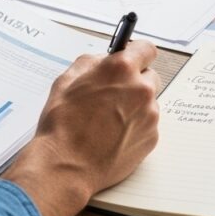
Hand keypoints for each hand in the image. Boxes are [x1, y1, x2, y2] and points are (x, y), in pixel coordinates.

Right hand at [1, 40, 160, 215]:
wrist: (66, 166)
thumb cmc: (62, 125)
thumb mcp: (66, 81)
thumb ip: (90, 63)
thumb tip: (102, 60)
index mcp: (121, 69)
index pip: (146, 48)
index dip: (137, 53)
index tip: (132, 58)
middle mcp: (141, 89)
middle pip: (150, 76)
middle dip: (135, 81)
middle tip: (114, 93)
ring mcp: (150, 115)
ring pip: (148, 102)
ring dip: (135, 105)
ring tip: (108, 120)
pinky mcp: (152, 137)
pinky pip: (148, 124)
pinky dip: (135, 127)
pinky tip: (113, 135)